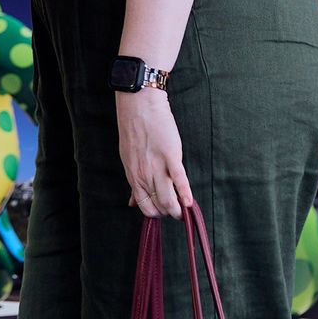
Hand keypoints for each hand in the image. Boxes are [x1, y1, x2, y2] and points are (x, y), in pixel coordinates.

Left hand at [116, 88, 191, 219]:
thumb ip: (133, 182)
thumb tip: (131, 203)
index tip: (163, 211)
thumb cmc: (134, 131)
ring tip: (183, 209)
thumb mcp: (128, 159)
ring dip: (177, 209)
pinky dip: (185, 194)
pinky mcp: (171, 156)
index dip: (156, 213)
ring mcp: (157, 166)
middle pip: (158, 206)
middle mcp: (143, 175)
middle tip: (176, 210)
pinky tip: (189, 202)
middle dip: (168, 212)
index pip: (144, 206)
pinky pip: (179, 180)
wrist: (139, 106)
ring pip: (168, 199)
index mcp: (133, 176)